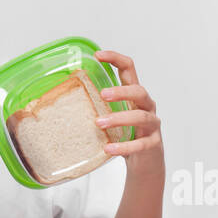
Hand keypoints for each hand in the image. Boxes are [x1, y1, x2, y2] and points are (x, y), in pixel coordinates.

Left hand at [90, 49, 162, 175]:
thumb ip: (98, 106)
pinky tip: (109, 148)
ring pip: (141, 117)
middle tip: (102, 94)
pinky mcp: (152, 144)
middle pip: (139, 91)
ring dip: (119, 118)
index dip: (116, 59)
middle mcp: (146, 107)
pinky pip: (140, 144)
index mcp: (134, 96)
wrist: (146, 161)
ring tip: (100, 123)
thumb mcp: (113, 116)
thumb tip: (65, 98)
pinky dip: (124, 146)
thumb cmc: (127, 136)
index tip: (98, 56)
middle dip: (121, 91)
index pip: (129, 69)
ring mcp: (151, 125)